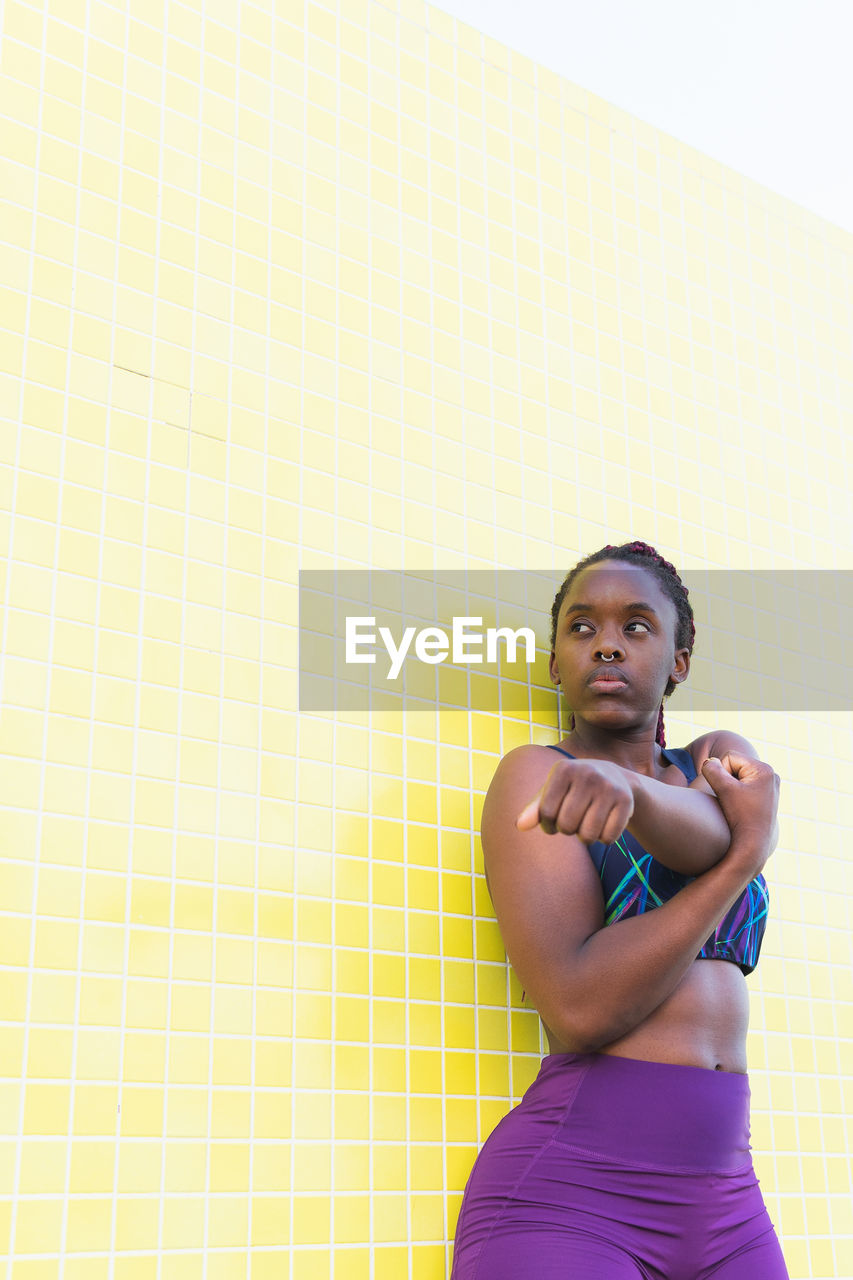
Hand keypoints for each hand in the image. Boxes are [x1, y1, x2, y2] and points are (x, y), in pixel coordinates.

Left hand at [516, 758, 634, 843]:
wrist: (614, 777)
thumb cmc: (574, 788)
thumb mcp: (553, 791)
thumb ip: (535, 809)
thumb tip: (519, 827)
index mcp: (563, 769)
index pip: (546, 813)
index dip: (547, 825)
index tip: (553, 821)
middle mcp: (587, 774)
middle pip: (567, 826)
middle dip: (567, 830)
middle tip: (574, 820)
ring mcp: (608, 786)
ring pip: (588, 836)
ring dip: (585, 837)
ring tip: (588, 822)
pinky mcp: (626, 800)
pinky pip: (608, 838)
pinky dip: (604, 838)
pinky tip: (605, 823)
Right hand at [700, 752, 779, 869]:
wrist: (753, 844)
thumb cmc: (739, 817)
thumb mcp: (723, 789)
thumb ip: (711, 769)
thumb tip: (711, 761)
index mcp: (764, 770)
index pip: (730, 757)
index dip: (721, 773)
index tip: (728, 793)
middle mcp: (771, 775)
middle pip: (735, 765)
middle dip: (727, 779)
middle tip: (732, 799)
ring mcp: (770, 786)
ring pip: (738, 775)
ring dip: (731, 786)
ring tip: (736, 804)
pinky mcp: (766, 795)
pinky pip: (744, 785)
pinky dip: (738, 793)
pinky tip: (740, 807)